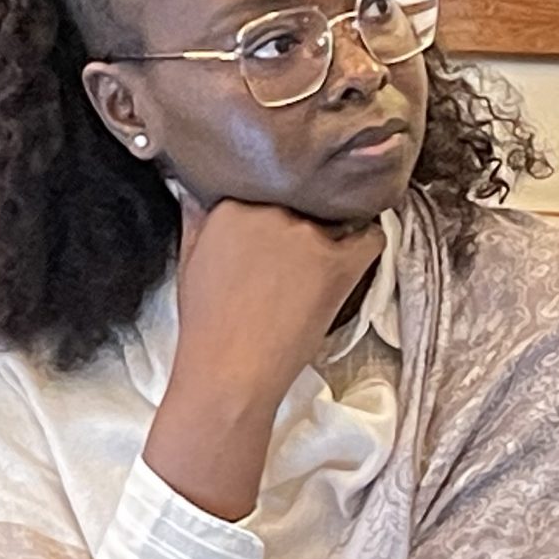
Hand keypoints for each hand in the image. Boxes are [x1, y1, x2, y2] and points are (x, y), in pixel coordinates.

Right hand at [144, 196, 386, 521]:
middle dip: (303, 214)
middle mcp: (270, 211)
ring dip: (332, 230)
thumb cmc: (206, 326)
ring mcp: (306, 235)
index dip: (277, 201)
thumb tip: (196, 189)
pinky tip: (355, 257)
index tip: (278, 222)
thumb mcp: (189, 263)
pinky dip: (365, 244)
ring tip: (322, 257)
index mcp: (230, 205)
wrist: (230, 374)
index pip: (267, 183)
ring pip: (334, 215)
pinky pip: (369, 237)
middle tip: (301, 244)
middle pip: (301, 197)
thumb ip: (196, 220)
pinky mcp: (337, 263)